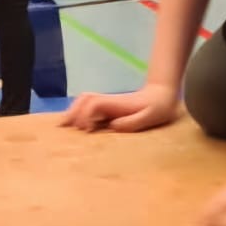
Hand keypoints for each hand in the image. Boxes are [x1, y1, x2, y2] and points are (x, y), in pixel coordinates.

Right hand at [60, 84, 179, 133]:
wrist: (163, 94)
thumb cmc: (159, 107)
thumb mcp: (150, 116)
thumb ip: (133, 122)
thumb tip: (113, 126)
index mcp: (117, 104)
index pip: (94, 105)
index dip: (87, 116)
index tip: (86, 131)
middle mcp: (109, 101)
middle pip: (84, 99)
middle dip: (73, 112)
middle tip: (63, 128)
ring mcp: (108, 102)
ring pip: (84, 100)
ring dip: (73, 110)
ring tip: (63, 126)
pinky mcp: (108, 106)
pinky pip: (88, 105)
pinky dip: (78, 112)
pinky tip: (73, 124)